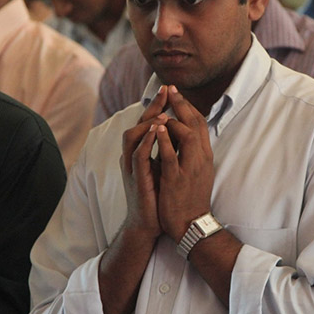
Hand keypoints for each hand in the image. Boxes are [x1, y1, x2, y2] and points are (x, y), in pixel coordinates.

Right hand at [119, 85, 169, 238]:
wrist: (150, 223)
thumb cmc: (158, 196)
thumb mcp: (165, 167)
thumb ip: (169, 149)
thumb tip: (181, 131)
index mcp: (143, 152)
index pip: (149, 122)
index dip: (159, 105)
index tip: (171, 90)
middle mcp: (134, 155)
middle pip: (138, 123)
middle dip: (153, 106)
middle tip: (165, 90)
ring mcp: (132, 167)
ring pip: (132, 136)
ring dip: (148, 122)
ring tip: (163, 112)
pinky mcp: (136, 178)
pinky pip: (138, 156)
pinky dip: (146, 142)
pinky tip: (156, 132)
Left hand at [154, 86, 214, 242]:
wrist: (191, 224)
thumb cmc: (191, 197)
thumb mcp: (196, 170)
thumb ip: (190, 152)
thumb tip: (182, 134)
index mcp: (204, 155)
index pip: (200, 123)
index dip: (188, 106)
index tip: (177, 93)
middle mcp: (201, 158)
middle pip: (196, 123)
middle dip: (182, 104)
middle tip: (171, 88)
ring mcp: (190, 168)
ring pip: (187, 135)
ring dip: (174, 119)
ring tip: (163, 108)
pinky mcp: (177, 179)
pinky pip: (171, 155)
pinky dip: (164, 139)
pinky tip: (156, 128)